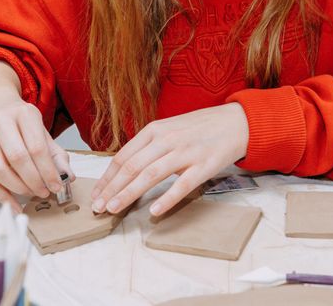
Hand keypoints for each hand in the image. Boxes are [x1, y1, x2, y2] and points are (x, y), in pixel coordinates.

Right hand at [0, 97, 73, 212]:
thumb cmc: (20, 123)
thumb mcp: (42, 131)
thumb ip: (56, 154)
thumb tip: (67, 176)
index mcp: (23, 114)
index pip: (37, 147)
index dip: (48, 171)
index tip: (57, 185)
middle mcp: (0, 122)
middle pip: (17, 158)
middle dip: (34, 180)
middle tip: (45, 192)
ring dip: (17, 187)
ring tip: (32, 193)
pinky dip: (1, 195)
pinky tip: (14, 204)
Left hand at [91, 102, 248, 215]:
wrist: (236, 121)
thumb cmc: (199, 128)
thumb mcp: (169, 129)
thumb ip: (148, 146)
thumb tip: (125, 169)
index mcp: (154, 130)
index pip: (123, 156)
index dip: (107, 177)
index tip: (97, 193)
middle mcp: (166, 139)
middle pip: (132, 167)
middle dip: (111, 188)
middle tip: (98, 207)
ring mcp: (185, 152)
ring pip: (150, 175)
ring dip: (129, 193)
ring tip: (114, 209)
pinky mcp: (204, 165)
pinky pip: (182, 184)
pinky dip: (166, 198)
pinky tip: (154, 211)